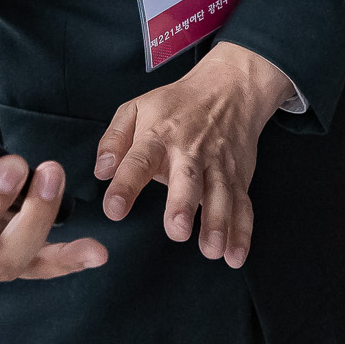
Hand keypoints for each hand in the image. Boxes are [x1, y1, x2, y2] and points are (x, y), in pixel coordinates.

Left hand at [96, 42, 292, 266]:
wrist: (229, 88)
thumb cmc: (176, 105)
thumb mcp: (136, 109)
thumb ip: (114, 139)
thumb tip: (102, 171)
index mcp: (157, 136)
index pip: (138, 160)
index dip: (126, 184)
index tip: (114, 209)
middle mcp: (190, 151)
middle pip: (187, 179)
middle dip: (183, 204)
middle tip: (177, 230)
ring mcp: (218, 164)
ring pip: (221, 194)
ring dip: (218, 223)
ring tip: (212, 249)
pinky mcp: (238, 176)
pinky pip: (243, 204)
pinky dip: (242, 231)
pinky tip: (236, 255)